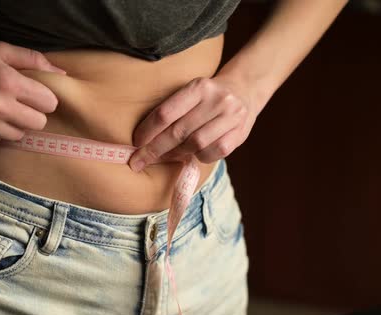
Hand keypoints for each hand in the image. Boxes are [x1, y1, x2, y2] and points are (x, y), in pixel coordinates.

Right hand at [0, 39, 66, 144]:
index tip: (35, 95)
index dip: (44, 98)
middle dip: (32, 113)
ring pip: (17, 135)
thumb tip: (60, 74)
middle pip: (37, 124)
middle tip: (19, 103)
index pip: (48, 104)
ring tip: (0, 109)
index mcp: (8, 83)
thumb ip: (33, 60)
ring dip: (13, 124)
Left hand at [128, 75, 258, 171]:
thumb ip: (172, 111)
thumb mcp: (191, 93)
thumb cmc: (207, 97)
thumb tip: (142, 141)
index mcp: (198, 87)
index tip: (135, 144)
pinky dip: (198, 157)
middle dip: (155, 149)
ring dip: (175, 154)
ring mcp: (230, 117)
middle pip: (178, 131)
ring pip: (195, 144)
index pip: (166, 113)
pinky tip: (193, 154)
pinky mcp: (239, 134)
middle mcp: (216, 100)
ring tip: (163, 157)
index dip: (148, 131)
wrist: (244, 90)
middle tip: (138, 161)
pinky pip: (212, 153)